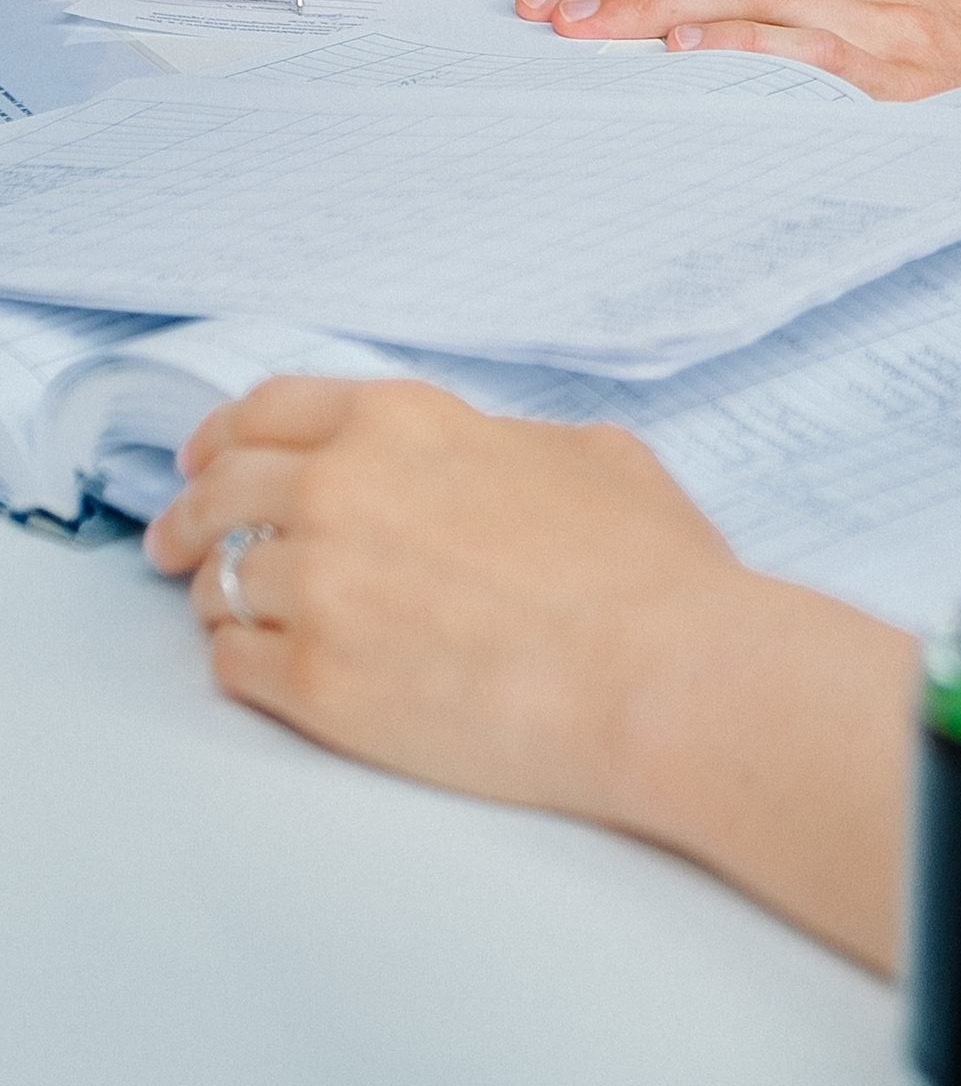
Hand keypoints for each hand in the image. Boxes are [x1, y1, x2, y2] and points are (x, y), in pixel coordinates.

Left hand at [146, 377, 740, 821]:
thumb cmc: (640, 569)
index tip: (206, 458)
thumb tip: (472, 471)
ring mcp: (318, 588)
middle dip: (186, 515)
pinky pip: (233, 667)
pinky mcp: (315, 685)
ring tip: (241, 618)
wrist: (652, 672)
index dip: (225, 434)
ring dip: (222, 598)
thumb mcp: (580, 452)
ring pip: (217, 585)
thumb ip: (493, 446)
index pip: (267, 409)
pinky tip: (270, 668)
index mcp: (402, 421)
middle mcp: (340, 490)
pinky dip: (242, 663)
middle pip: (217, 491)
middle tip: (175, 542)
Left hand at [517, 0, 960, 97]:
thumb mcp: (870, 0)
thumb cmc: (952, 60)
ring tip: (583, 29)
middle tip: (545, 3)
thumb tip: (660, 8)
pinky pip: (797, 42)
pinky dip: (731, 41)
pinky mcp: (894, 69)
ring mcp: (881, 10)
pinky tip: (676, 54)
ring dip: (648, 4)